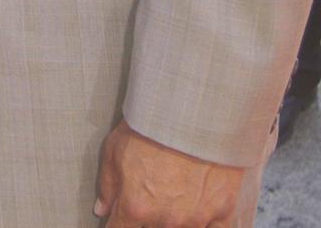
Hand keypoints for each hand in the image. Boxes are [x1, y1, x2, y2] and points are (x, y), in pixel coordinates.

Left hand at [95, 120, 242, 226]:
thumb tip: (103, 210)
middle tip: (152, 191)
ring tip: (175, 190)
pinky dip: (206, 222)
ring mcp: (196, 219)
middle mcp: (165, 220)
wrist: (195, 109)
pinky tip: (199, 208)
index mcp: (136, 206)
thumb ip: (107, 184)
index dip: (117, 223)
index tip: (120, 217)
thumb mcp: (114, 146)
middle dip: (147, 215)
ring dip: (174, 218)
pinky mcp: (223, 212)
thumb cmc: (152, 123)